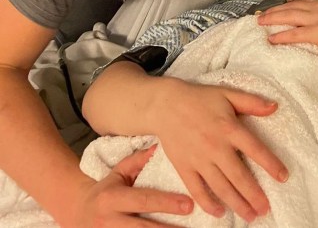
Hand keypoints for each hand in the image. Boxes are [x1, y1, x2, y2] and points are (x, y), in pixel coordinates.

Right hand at [74, 145, 193, 226]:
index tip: (189, 205)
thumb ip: (138, 160)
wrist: (77, 213)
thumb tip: (159, 147)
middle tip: (191, 225)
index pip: (144, 200)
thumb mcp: (118, 172)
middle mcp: (107, 220)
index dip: (167, 203)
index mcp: (111, 198)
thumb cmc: (106, 190)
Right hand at [152, 82, 287, 222]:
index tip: (283, 177)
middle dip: (254, 195)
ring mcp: (199, 159)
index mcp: (229, 128)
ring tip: (250, 216)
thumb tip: (275, 106)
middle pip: (239, 176)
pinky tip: (219, 212)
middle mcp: (215, 147)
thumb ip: (252, 102)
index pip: (255, 150)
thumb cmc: (199, 99)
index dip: (271, 164)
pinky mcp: (184, 167)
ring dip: (237, 203)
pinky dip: (208, 203)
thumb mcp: (228, 94)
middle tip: (266, 209)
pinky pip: (197, 189)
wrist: (164, 105)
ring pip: (221, 187)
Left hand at [257, 0, 317, 73]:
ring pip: (290, 16)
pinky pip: (294, 33)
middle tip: (261, 15)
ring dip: (273, 19)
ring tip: (261, 23)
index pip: (304, 1)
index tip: (279, 7)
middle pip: (293, 6)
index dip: (289, 4)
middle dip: (275, 10)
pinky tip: (271, 39)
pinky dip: (281, 36)